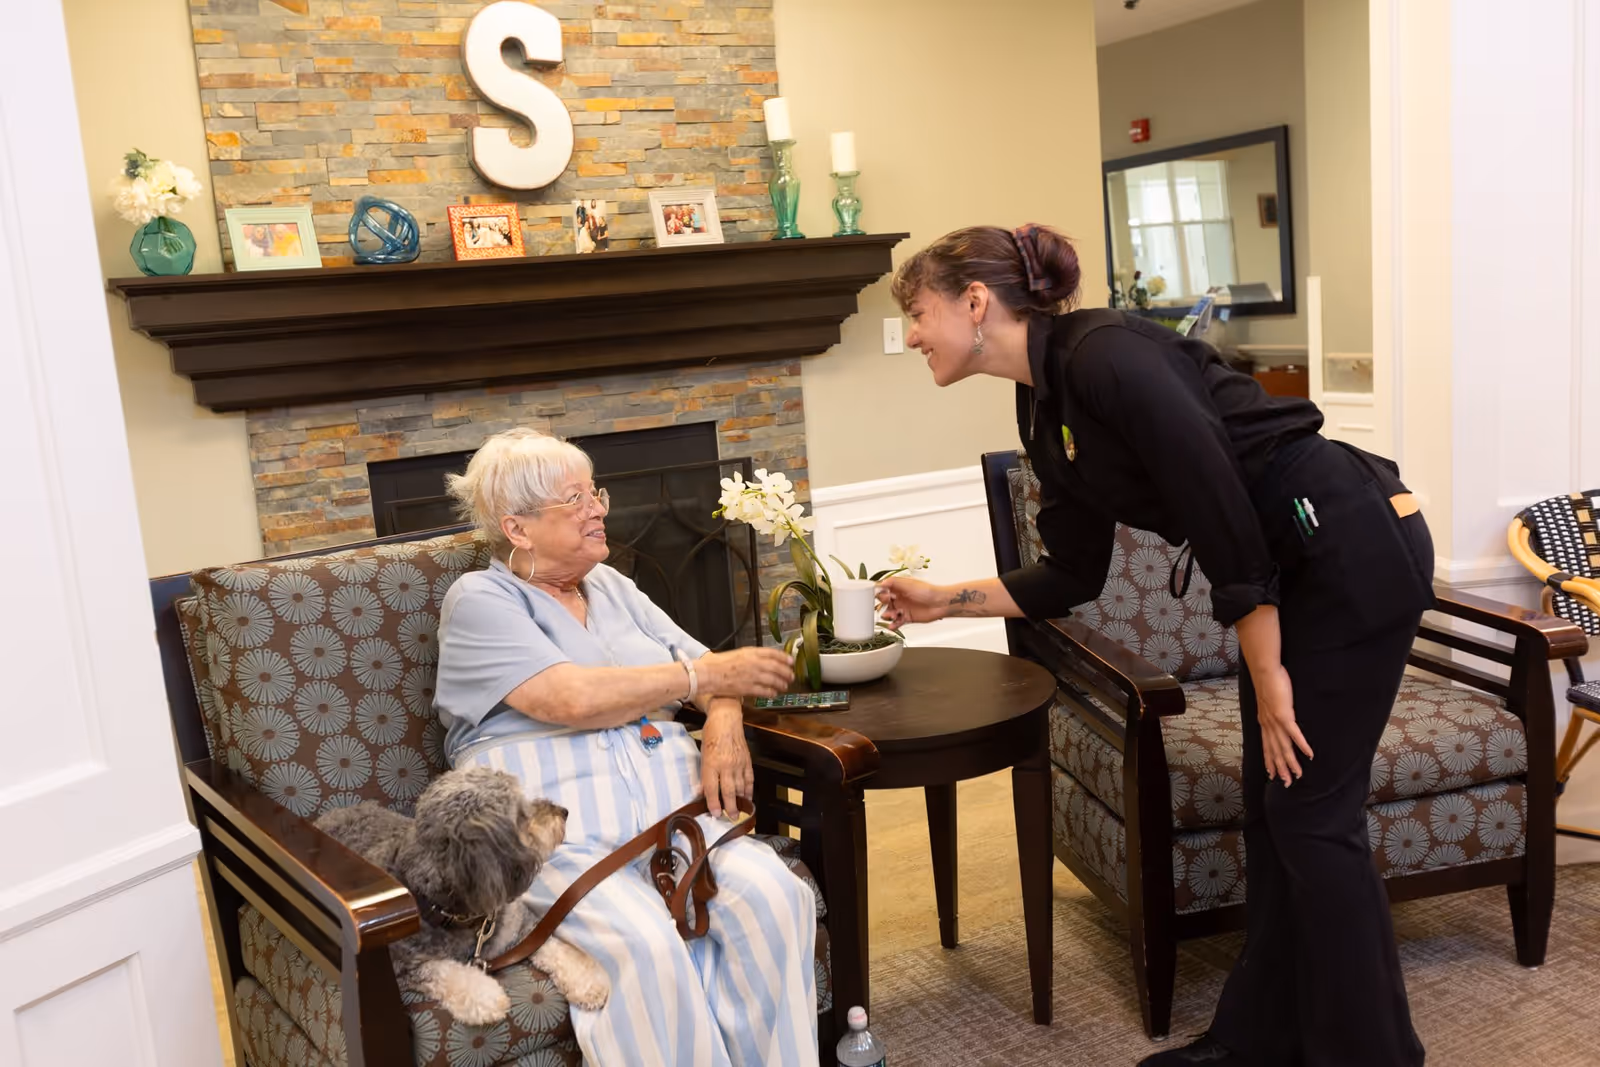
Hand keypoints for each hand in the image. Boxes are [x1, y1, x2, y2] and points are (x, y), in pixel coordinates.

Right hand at [696, 647, 794, 698]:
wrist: (709, 673)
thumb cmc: (718, 664)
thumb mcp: (737, 653)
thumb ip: (751, 656)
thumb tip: (762, 659)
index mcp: (751, 652)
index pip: (773, 653)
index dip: (784, 658)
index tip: (791, 661)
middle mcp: (754, 663)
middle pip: (777, 667)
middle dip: (787, 672)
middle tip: (791, 676)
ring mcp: (752, 676)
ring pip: (774, 680)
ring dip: (781, 683)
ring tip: (785, 686)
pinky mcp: (748, 688)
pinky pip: (765, 691)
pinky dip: (772, 692)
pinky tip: (774, 693)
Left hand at [698, 702, 751, 817]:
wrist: (726, 718)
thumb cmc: (710, 734)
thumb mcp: (702, 754)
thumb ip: (705, 774)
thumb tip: (703, 792)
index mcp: (711, 764)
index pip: (712, 788)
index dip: (714, 803)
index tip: (715, 814)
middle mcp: (726, 765)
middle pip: (729, 791)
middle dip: (730, 807)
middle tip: (731, 818)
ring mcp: (738, 763)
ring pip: (741, 787)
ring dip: (740, 801)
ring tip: (740, 812)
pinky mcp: (747, 760)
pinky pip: (749, 778)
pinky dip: (749, 789)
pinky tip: (748, 797)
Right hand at [875, 577, 947, 627]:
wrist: (941, 603)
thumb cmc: (929, 591)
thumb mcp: (909, 583)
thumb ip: (894, 582)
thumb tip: (881, 582)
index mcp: (899, 588)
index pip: (884, 589)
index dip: (880, 592)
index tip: (879, 594)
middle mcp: (900, 597)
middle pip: (884, 602)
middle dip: (883, 603)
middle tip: (888, 603)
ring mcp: (903, 608)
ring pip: (889, 612)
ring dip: (888, 615)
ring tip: (892, 615)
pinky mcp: (908, 617)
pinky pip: (897, 622)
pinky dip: (893, 625)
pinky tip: (892, 625)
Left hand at [1255, 664, 1312, 786]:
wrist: (1265, 672)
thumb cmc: (1269, 683)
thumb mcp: (1268, 701)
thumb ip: (1273, 711)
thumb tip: (1279, 715)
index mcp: (1264, 723)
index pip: (1266, 747)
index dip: (1270, 762)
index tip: (1272, 775)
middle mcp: (1268, 726)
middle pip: (1275, 752)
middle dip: (1280, 769)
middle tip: (1286, 784)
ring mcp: (1276, 722)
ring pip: (1284, 748)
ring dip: (1291, 763)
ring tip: (1297, 775)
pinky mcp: (1285, 715)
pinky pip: (1294, 734)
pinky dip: (1302, 745)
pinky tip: (1309, 754)